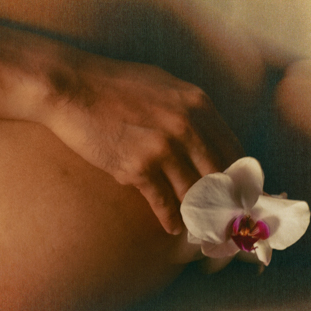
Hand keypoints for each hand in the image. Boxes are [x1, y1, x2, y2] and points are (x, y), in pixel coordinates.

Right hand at [40, 53, 243, 233]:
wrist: (70, 88)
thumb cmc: (113, 84)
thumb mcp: (163, 85)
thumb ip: (189, 109)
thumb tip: (207, 136)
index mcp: (197, 104)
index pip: (233, 148)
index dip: (239, 176)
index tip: (239, 193)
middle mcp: (186, 126)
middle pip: (219, 175)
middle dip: (225, 200)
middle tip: (226, 217)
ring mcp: (163, 148)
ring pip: (194, 192)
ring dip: (197, 213)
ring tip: (201, 226)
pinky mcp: (137, 167)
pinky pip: (164, 202)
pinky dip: (170, 219)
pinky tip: (173, 227)